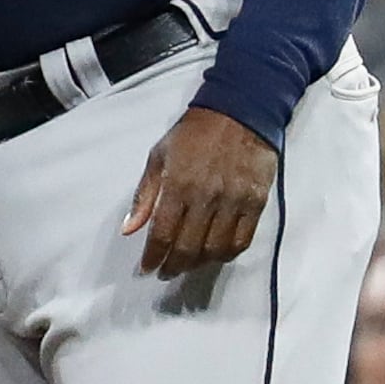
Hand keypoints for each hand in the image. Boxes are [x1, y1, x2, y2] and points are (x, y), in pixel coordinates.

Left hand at [121, 105, 275, 277]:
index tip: (147, 268)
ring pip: (215, 249)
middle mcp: (206, 197)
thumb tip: (129, 229)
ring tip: (187, 264)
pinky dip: (226, 254)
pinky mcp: (255, 203)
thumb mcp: (159, 156)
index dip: (152, 257)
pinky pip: (242, 240)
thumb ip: (144, 195)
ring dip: (198, 264)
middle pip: (188, 247)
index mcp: (178, 185)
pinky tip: (215, 255)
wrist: (240, 111)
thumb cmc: (194, 133)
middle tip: (165, 272)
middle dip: (173, 266)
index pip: (162, 234)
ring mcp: (233, 202)